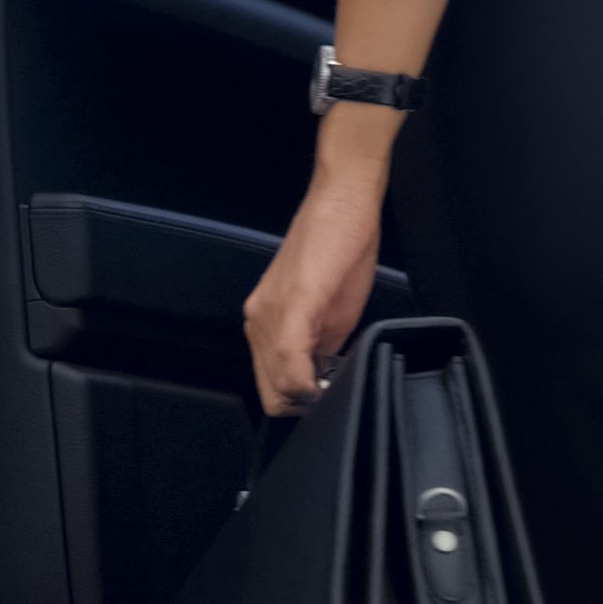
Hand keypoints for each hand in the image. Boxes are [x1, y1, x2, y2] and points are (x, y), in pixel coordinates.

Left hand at [243, 164, 384, 417]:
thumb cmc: (339, 248)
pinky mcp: (294, 304)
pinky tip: (331, 374)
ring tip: (336, 375)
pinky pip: (291, 363)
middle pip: (272, 395)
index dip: (301, 401)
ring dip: (310, 393)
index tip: (328, 394)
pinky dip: (310, 382)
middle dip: (305, 402)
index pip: (270, 387)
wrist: (344, 201)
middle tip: (333, 388)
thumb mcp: (329, 312)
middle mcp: (258, 320)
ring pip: (279, 388)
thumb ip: (317, 349)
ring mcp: (272, 313)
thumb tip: (322, 384)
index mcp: (264, 321)